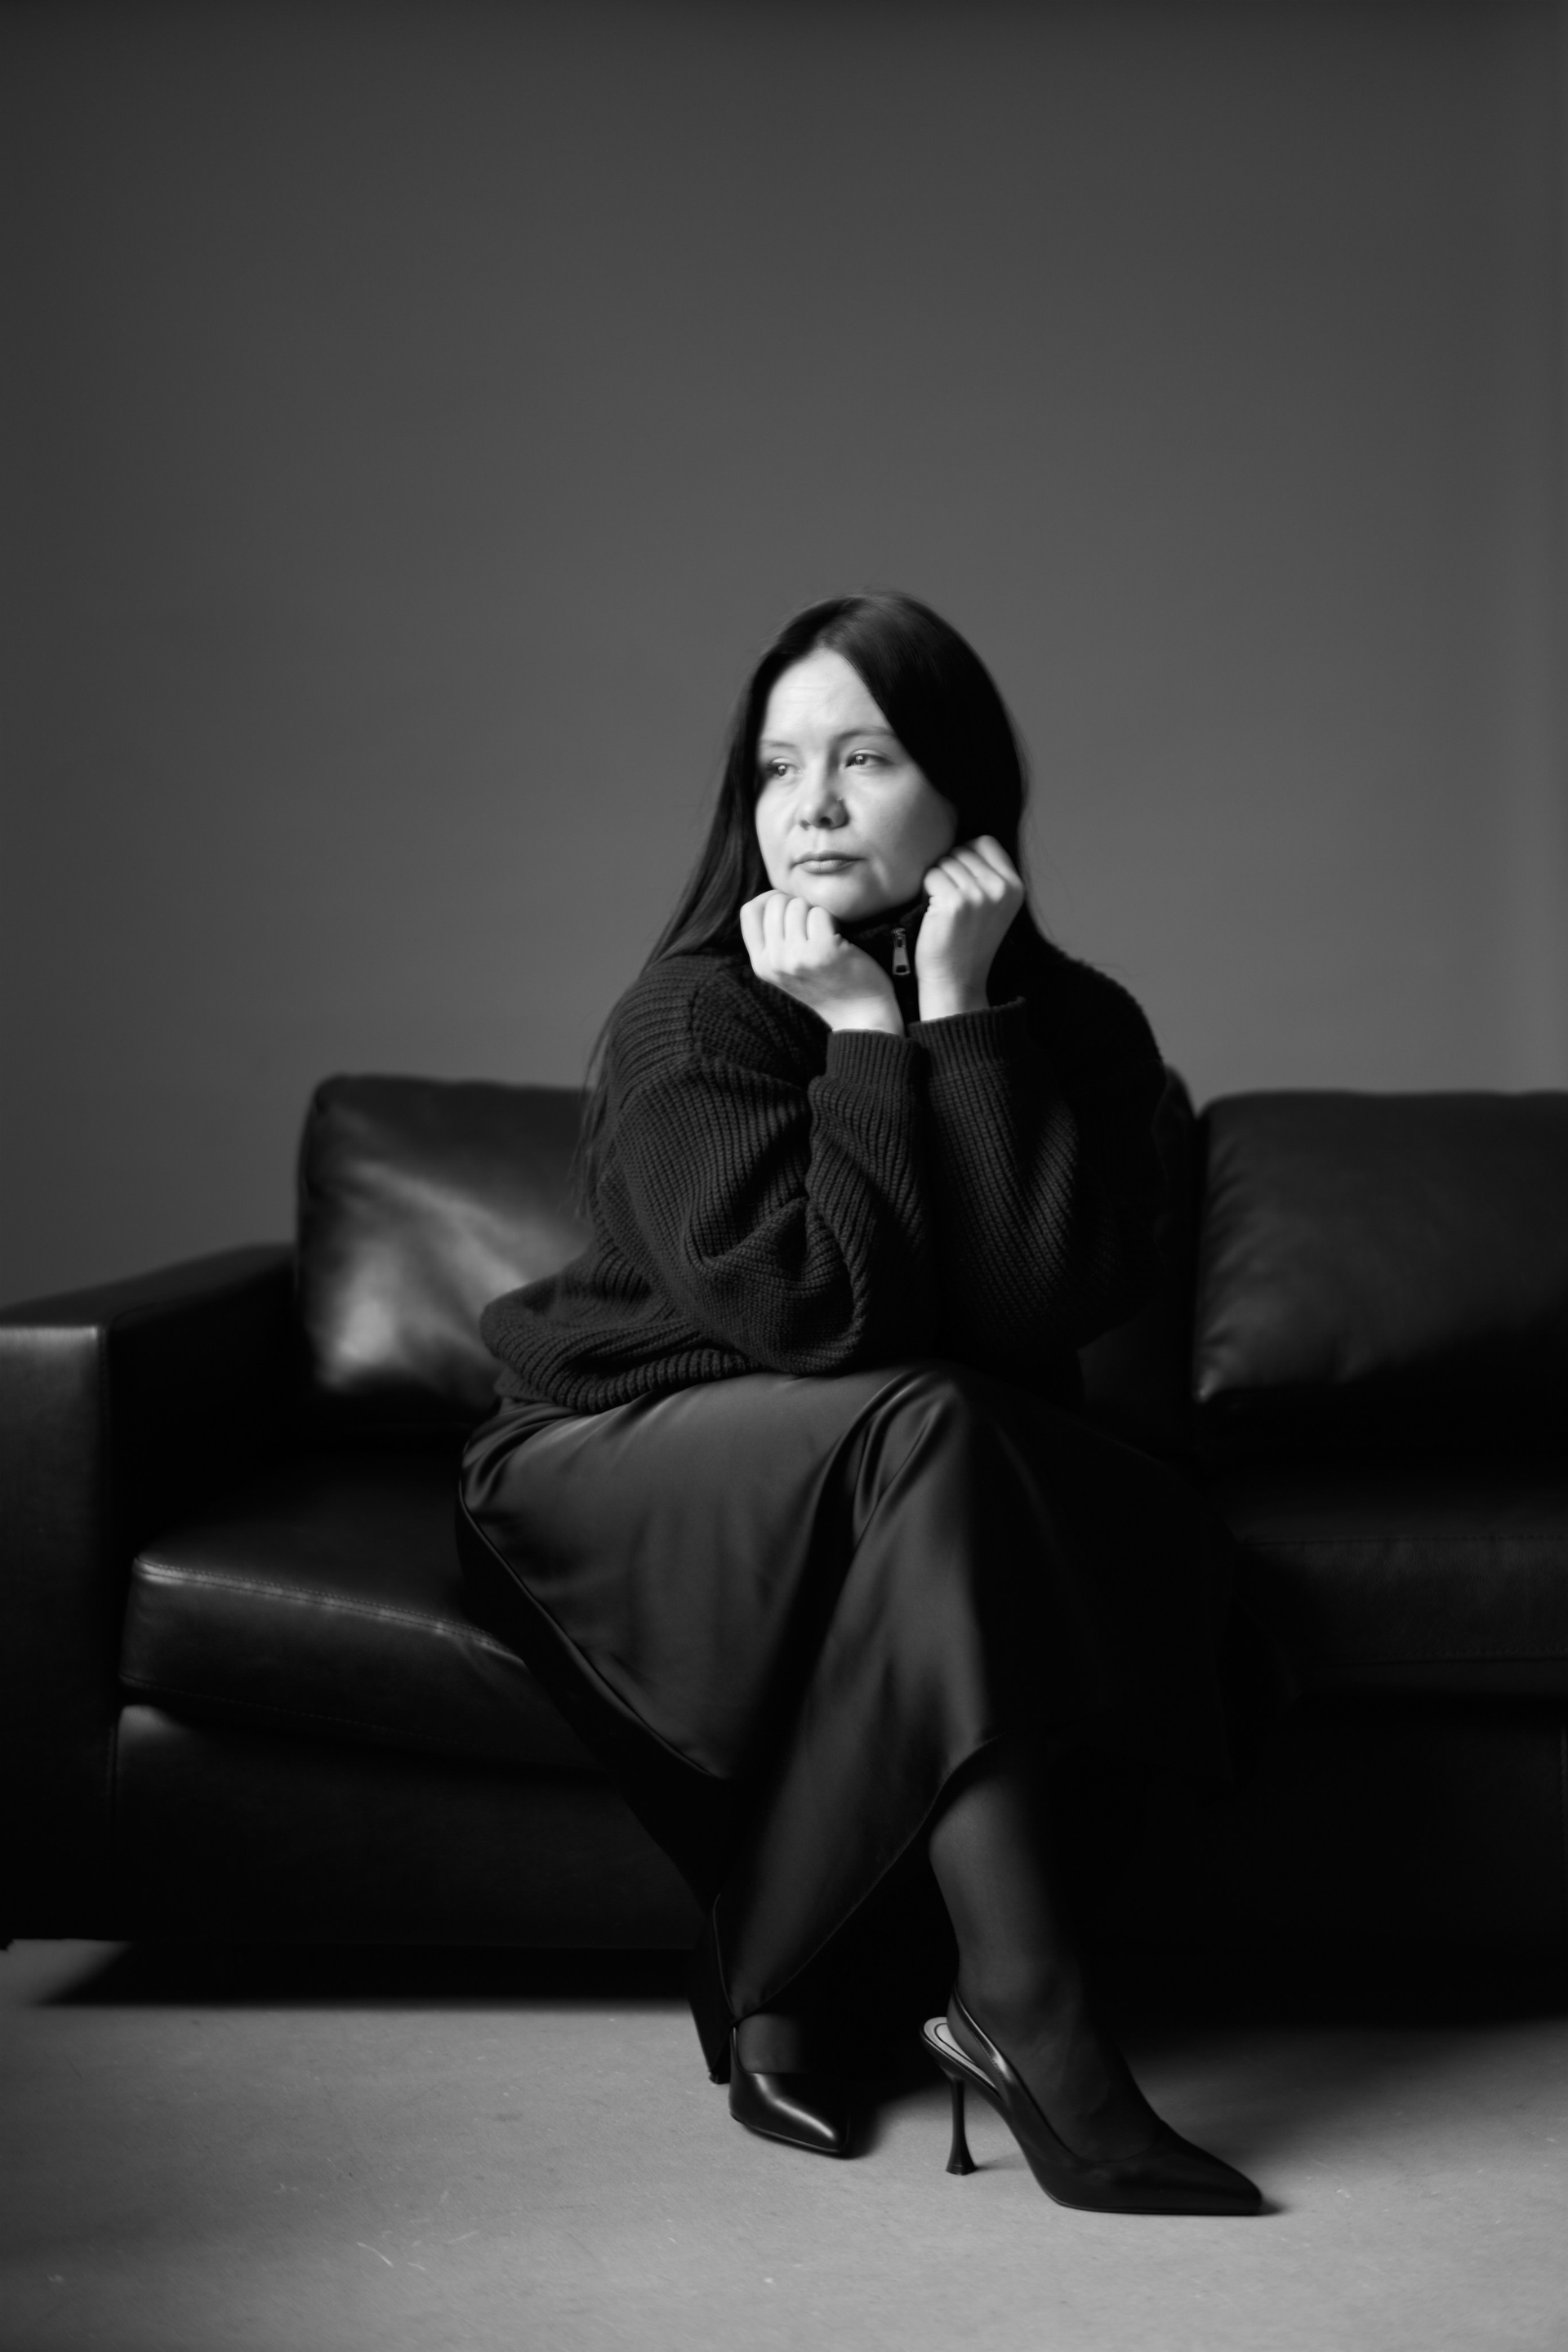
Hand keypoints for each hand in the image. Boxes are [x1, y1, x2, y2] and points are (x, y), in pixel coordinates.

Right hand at [741, 891, 903, 1033]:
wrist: (859, 1015)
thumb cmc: (827, 984)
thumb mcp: (787, 969)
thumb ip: (774, 940)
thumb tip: (773, 897)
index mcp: (761, 964)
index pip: (749, 910)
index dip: (770, 899)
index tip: (790, 907)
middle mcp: (774, 962)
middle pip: (776, 903)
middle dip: (798, 906)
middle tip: (815, 927)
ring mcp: (796, 957)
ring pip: (798, 905)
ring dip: (816, 913)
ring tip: (827, 935)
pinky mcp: (822, 952)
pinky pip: (820, 913)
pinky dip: (833, 921)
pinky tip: (839, 940)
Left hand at [915, 836, 1025, 1021]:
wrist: (956, 981)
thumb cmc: (966, 942)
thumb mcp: (991, 905)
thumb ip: (986, 873)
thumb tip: (960, 834)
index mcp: (1015, 886)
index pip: (985, 841)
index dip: (965, 853)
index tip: (959, 878)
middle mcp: (1001, 889)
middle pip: (962, 850)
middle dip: (948, 868)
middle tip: (948, 900)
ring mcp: (979, 895)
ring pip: (944, 862)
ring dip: (935, 880)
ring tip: (942, 908)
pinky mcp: (955, 903)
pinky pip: (930, 875)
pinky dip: (925, 890)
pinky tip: (933, 912)